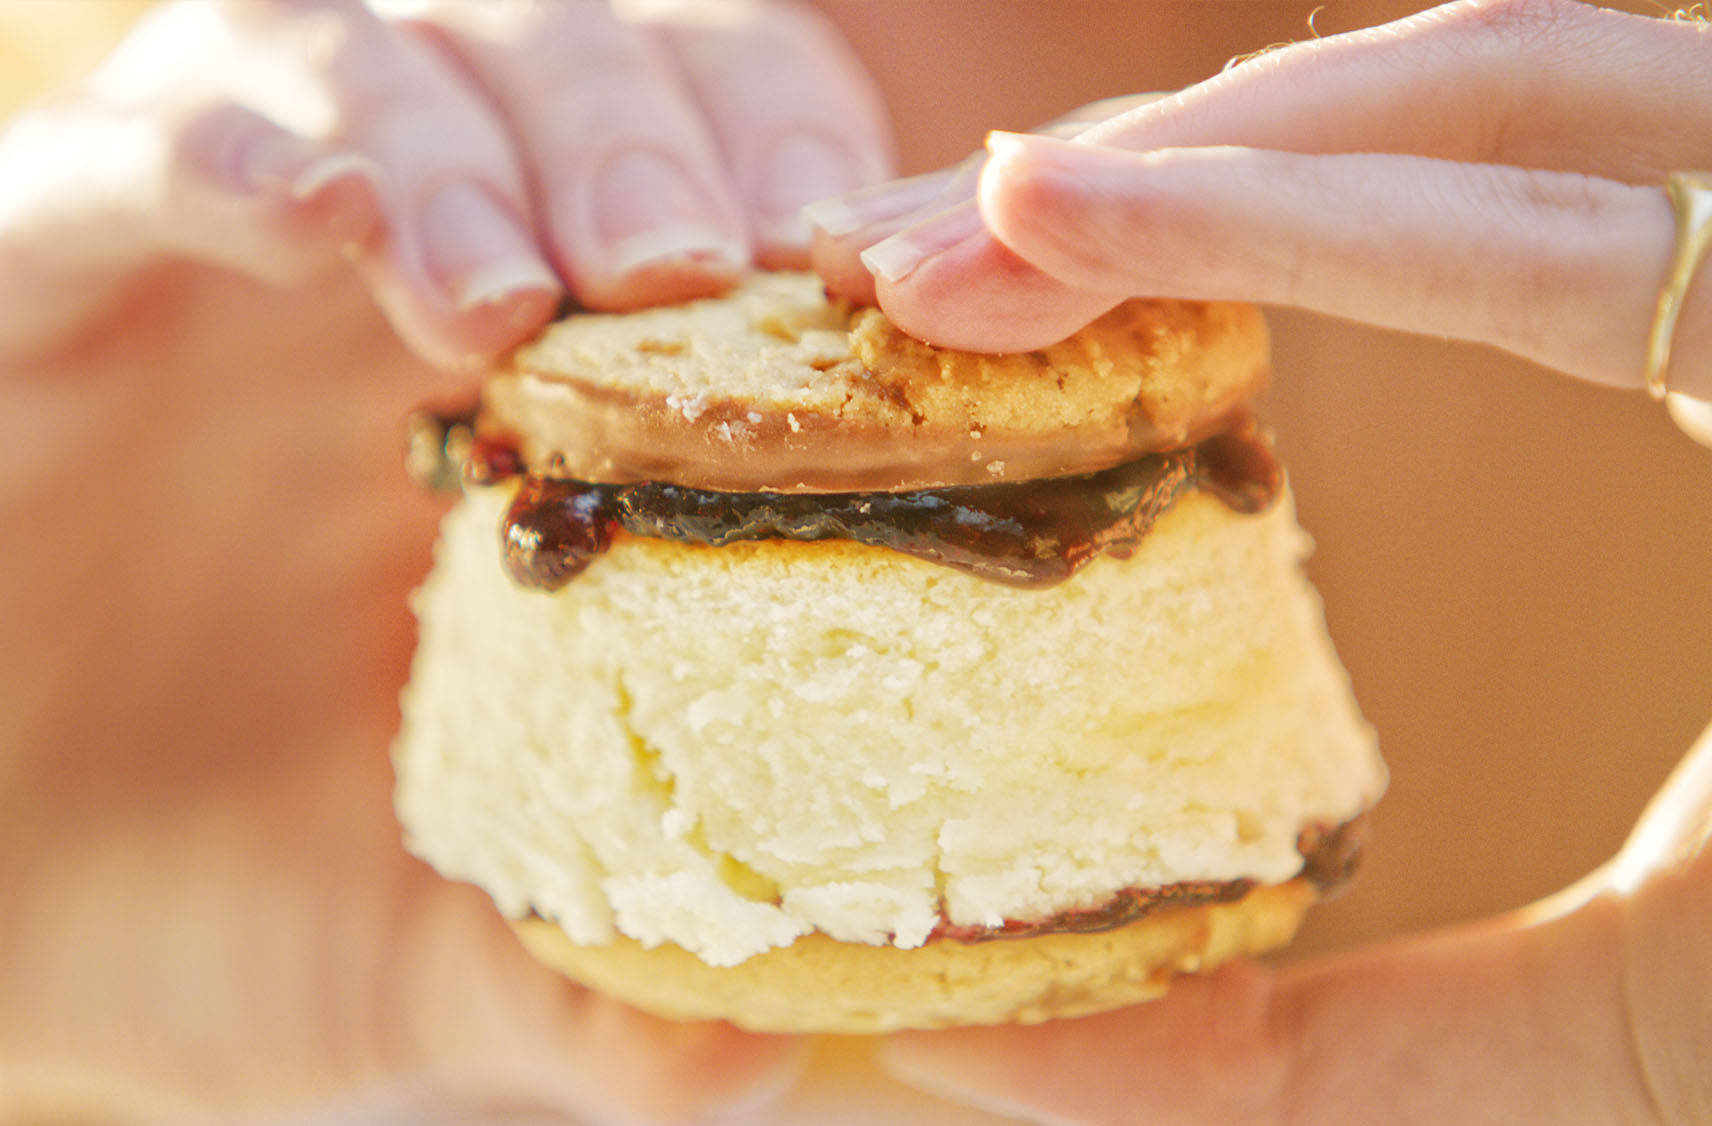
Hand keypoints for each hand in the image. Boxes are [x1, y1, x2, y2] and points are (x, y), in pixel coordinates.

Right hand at [0, 1, 888, 1120]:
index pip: (726, 193)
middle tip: (694, 265)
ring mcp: (238, 256)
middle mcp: (410, 295)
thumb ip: (583, 990)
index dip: (797, 199)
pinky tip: (318, 229)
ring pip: (387, 61)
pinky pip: (160, 140)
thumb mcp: (416, 953)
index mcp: (550, 408)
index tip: (853, 285)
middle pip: (578, 81)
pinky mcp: (58, 254)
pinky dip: (250, 153)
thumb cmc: (196, 903)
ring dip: (469, 151)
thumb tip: (772, 1041)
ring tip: (505, 300)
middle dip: (649, 148)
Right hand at [804, 0, 1711, 1119]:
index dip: (1243, 221)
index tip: (1001, 220)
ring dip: (1243, 132)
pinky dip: (1338, 161)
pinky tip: (1184, 229)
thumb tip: (959, 1048)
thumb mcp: (1622, 1053)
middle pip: (1512, 92)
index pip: (1538, 239)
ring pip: (1522, 80)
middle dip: (1187, 149)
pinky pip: (1542, 140)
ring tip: (1005, 229)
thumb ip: (1297, 1065)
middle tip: (929, 247)